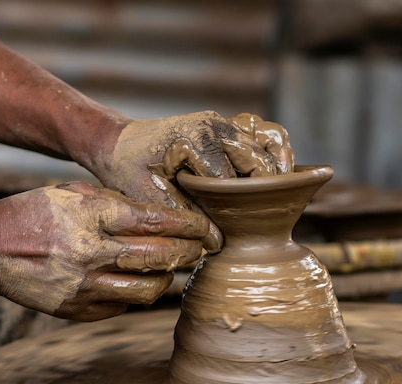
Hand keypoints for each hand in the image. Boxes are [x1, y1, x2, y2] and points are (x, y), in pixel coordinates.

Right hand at [0, 182, 207, 321]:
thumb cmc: (37, 213)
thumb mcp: (77, 193)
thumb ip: (119, 204)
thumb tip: (163, 218)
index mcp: (94, 216)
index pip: (158, 222)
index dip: (191, 226)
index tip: (207, 228)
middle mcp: (92, 252)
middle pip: (161, 256)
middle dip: (191, 252)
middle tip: (202, 247)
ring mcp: (85, 285)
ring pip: (150, 289)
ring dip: (169, 277)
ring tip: (173, 265)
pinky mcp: (78, 309)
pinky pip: (124, 305)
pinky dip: (139, 292)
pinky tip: (140, 279)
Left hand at [90, 111, 293, 250]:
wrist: (120, 142)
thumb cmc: (129, 169)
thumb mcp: (148, 197)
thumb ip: (183, 218)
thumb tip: (218, 244)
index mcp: (195, 141)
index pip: (234, 180)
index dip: (239, 209)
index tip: (237, 231)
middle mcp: (216, 126)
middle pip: (261, 160)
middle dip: (266, 190)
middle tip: (262, 216)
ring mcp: (225, 122)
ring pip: (272, 139)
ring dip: (281, 164)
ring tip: (281, 192)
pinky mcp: (230, 125)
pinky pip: (266, 132)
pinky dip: (276, 150)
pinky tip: (275, 174)